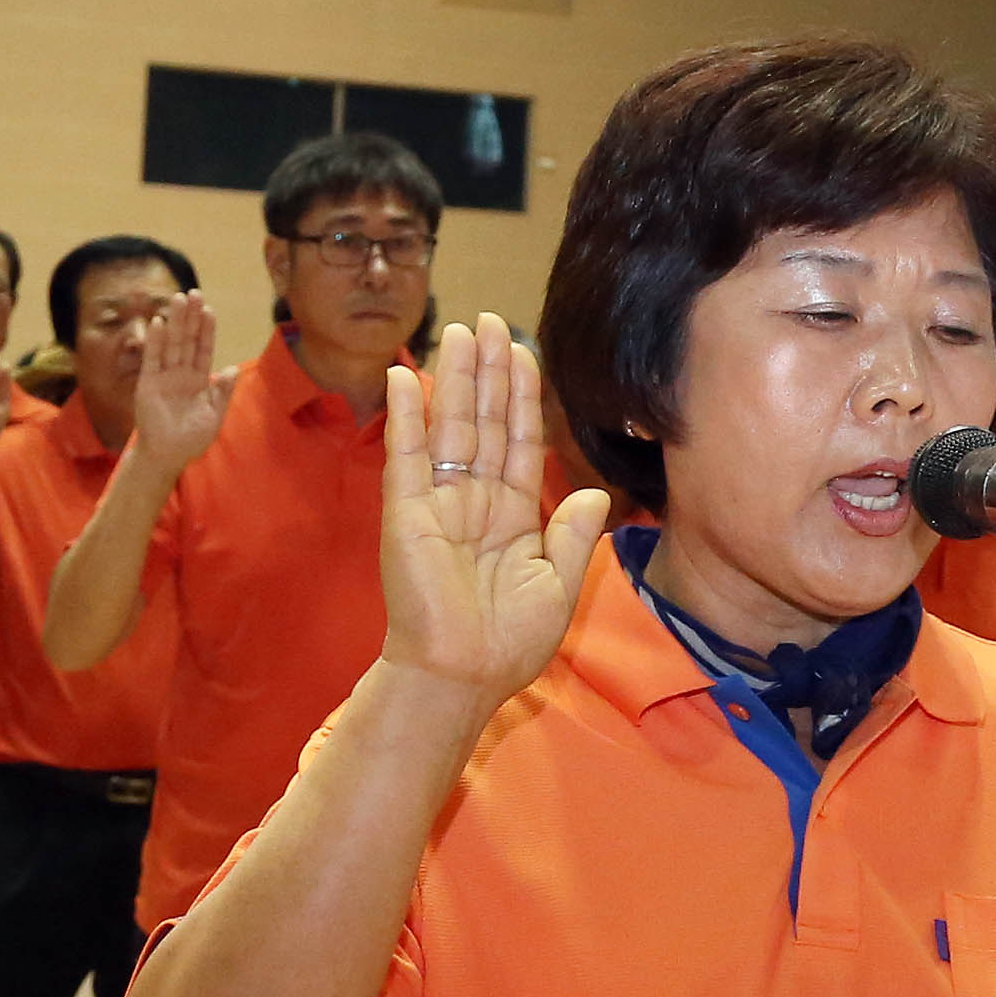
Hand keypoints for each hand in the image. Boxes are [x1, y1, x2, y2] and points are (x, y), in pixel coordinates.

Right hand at [131, 295, 238, 461]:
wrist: (168, 456)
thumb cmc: (191, 439)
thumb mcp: (214, 415)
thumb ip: (223, 392)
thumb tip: (231, 369)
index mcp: (199, 380)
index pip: (204, 349)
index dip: (207, 330)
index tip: (209, 309)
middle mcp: (181, 374)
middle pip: (187, 340)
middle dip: (191, 317)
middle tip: (194, 293)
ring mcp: (164, 377)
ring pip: (171, 344)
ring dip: (175, 322)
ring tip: (178, 298)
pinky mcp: (148, 384)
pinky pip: (152, 360)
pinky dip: (156, 342)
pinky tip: (159, 323)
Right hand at [373, 312, 607, 708]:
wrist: (462, 677)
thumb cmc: (507, 644)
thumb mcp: (556, 587)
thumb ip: (573, 537)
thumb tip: (591, 491)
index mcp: (510, 517)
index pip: (518, 440)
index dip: (521, 396)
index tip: (524, 350)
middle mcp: (473, 501)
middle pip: (482, 421)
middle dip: (488, 371)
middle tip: (489, 320)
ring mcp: (437, 504)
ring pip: (449, 427)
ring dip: (454, 378)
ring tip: (458, 330)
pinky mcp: (404, 514)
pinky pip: (406, 456)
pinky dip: (407, 416)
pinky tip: (409, 377)